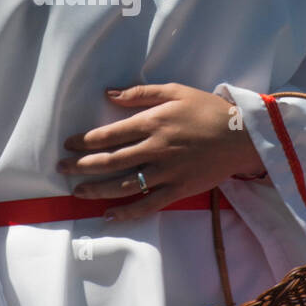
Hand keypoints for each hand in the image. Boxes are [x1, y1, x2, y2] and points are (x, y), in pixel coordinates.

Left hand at [56, 83, 264, 221]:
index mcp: (153, 123)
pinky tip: (109, 215)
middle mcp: (156, 149)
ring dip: (97, 189)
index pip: (109, 135)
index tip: (69, 144)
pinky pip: (149, 204)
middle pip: (110, 161)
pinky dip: (128, 212)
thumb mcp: (175, 91)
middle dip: (82, 166)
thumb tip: (108, 93)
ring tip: (77, 191)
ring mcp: (167, 172)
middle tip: (62, 168)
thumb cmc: (208, 110)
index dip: (85, 141)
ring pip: (124, 185)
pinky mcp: (179, 189)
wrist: (243, 136)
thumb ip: (140, 93)